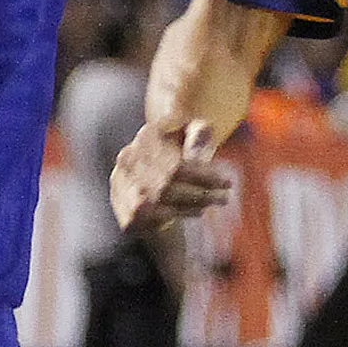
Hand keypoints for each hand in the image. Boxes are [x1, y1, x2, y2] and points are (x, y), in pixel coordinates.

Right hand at [113, 119, 235, 231]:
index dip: (204, 178)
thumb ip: (200, 133)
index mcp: (146, 137)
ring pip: (155, 204)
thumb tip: (194, 157)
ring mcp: (120, 184)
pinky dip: (171, 218)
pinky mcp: (120, 204)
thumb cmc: (181, 139)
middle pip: (166, 187)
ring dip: (187, 207)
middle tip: (224, 197)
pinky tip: (189, 211)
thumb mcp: (196, 127)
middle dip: (200, 195)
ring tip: (208, 203)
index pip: (177, 166)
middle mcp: (127, 161)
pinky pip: (146, 219)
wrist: (153, 152)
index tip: (227, 182)